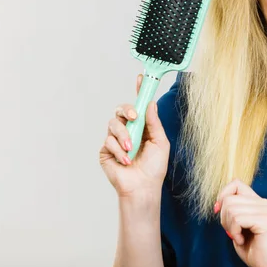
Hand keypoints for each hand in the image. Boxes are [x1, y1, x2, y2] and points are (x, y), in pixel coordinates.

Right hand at [99, 74, 169, 198]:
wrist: (143, 188)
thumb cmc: (154, 168)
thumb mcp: (160, 142)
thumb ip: (154, 123)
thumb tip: (150, 103)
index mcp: (142, 126)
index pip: (139, 106)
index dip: (138, 91)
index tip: (140, 78)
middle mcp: (128, 130)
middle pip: (121, 109)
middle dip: (127, 110)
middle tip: (133, 117)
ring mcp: (115, 140)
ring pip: (113, 124)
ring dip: (124, 136)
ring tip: (132, 149)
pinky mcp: (106, 150)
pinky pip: (108, 141)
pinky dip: (119, 150)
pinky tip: (126, 160)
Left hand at [215, 178, 266, 266]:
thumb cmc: (251, 247)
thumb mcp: (237, 224)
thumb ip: (232, 209)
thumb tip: (219, 202)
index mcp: (257, 200)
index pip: (236, 183)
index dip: (223, 195)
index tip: (219, 210)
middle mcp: (263, 202)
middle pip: (229, 199)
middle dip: (224, 218)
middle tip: (233, 232)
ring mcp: (265, 210)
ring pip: (231, 209)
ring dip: (229, 227)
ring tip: (239, 237)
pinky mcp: (265, 220)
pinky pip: (237, 219)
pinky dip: (234, 232)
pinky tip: (242, 240)